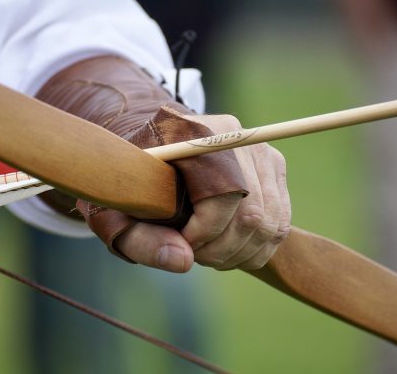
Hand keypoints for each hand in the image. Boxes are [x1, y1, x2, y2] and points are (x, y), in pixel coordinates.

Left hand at [115, 115, 290, 271]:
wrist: (149, 156)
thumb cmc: (130, 187)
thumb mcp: (116, 215)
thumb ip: (142, 240)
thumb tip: (184, 262)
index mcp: (191, 134)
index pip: (221, 197)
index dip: (204, 235)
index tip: (180, 243)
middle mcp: (232, 134)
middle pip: (252, 214)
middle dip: (222, 250)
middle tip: (193, 254)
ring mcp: (258, 148)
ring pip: (270, 223)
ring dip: (239, 253)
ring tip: (207, 252)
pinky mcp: (272, 165)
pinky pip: (279, 222)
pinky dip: (255, 248)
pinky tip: (226, 248)